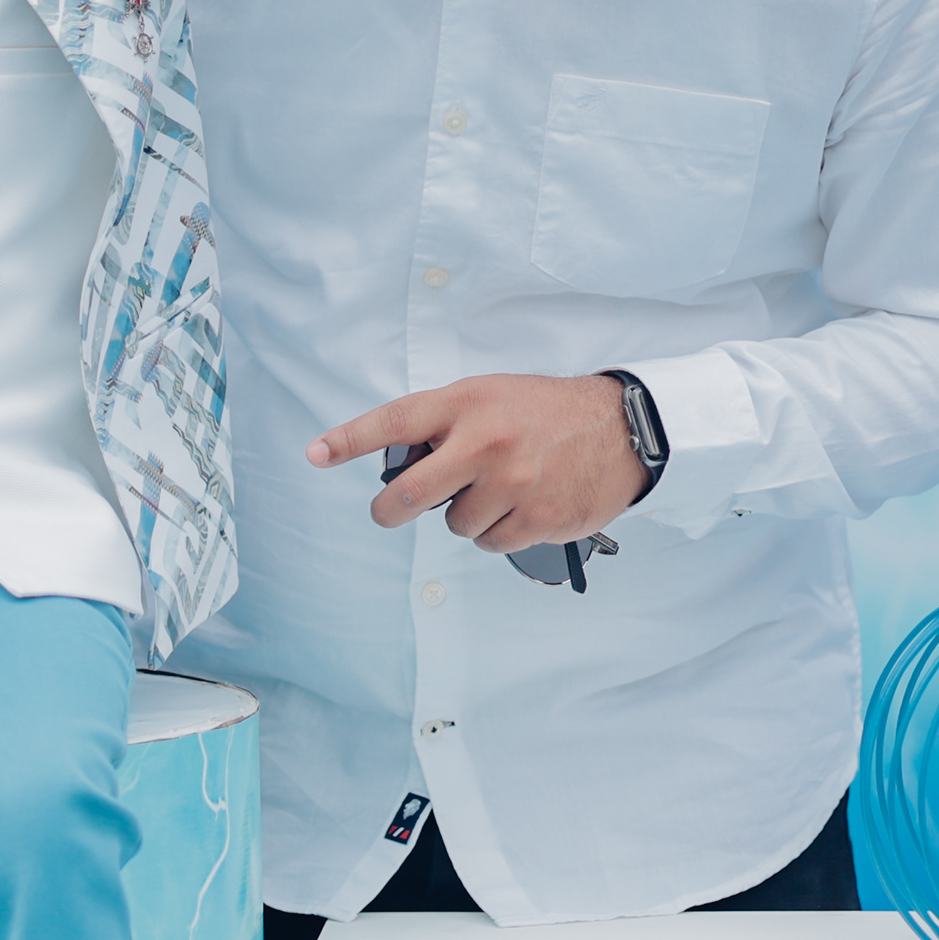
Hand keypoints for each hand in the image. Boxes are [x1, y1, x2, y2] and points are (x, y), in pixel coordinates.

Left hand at [310, 373, 646, 552]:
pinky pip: (490, 543)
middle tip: (388, 510)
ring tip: (498, 490)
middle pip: (408, 495)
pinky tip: (521, 507)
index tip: (317, 453)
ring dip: (465, 515)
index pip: (395, 421)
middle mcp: (486, 442)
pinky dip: (497, 532)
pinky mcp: (536, 519)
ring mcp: (512, 484)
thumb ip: (446, 425)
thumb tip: (400, 467)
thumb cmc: (547, 411)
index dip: (349, 439)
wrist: (621, 428)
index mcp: (467, 404)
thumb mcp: (491, 396)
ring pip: (453, 524)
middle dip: (388, 510)